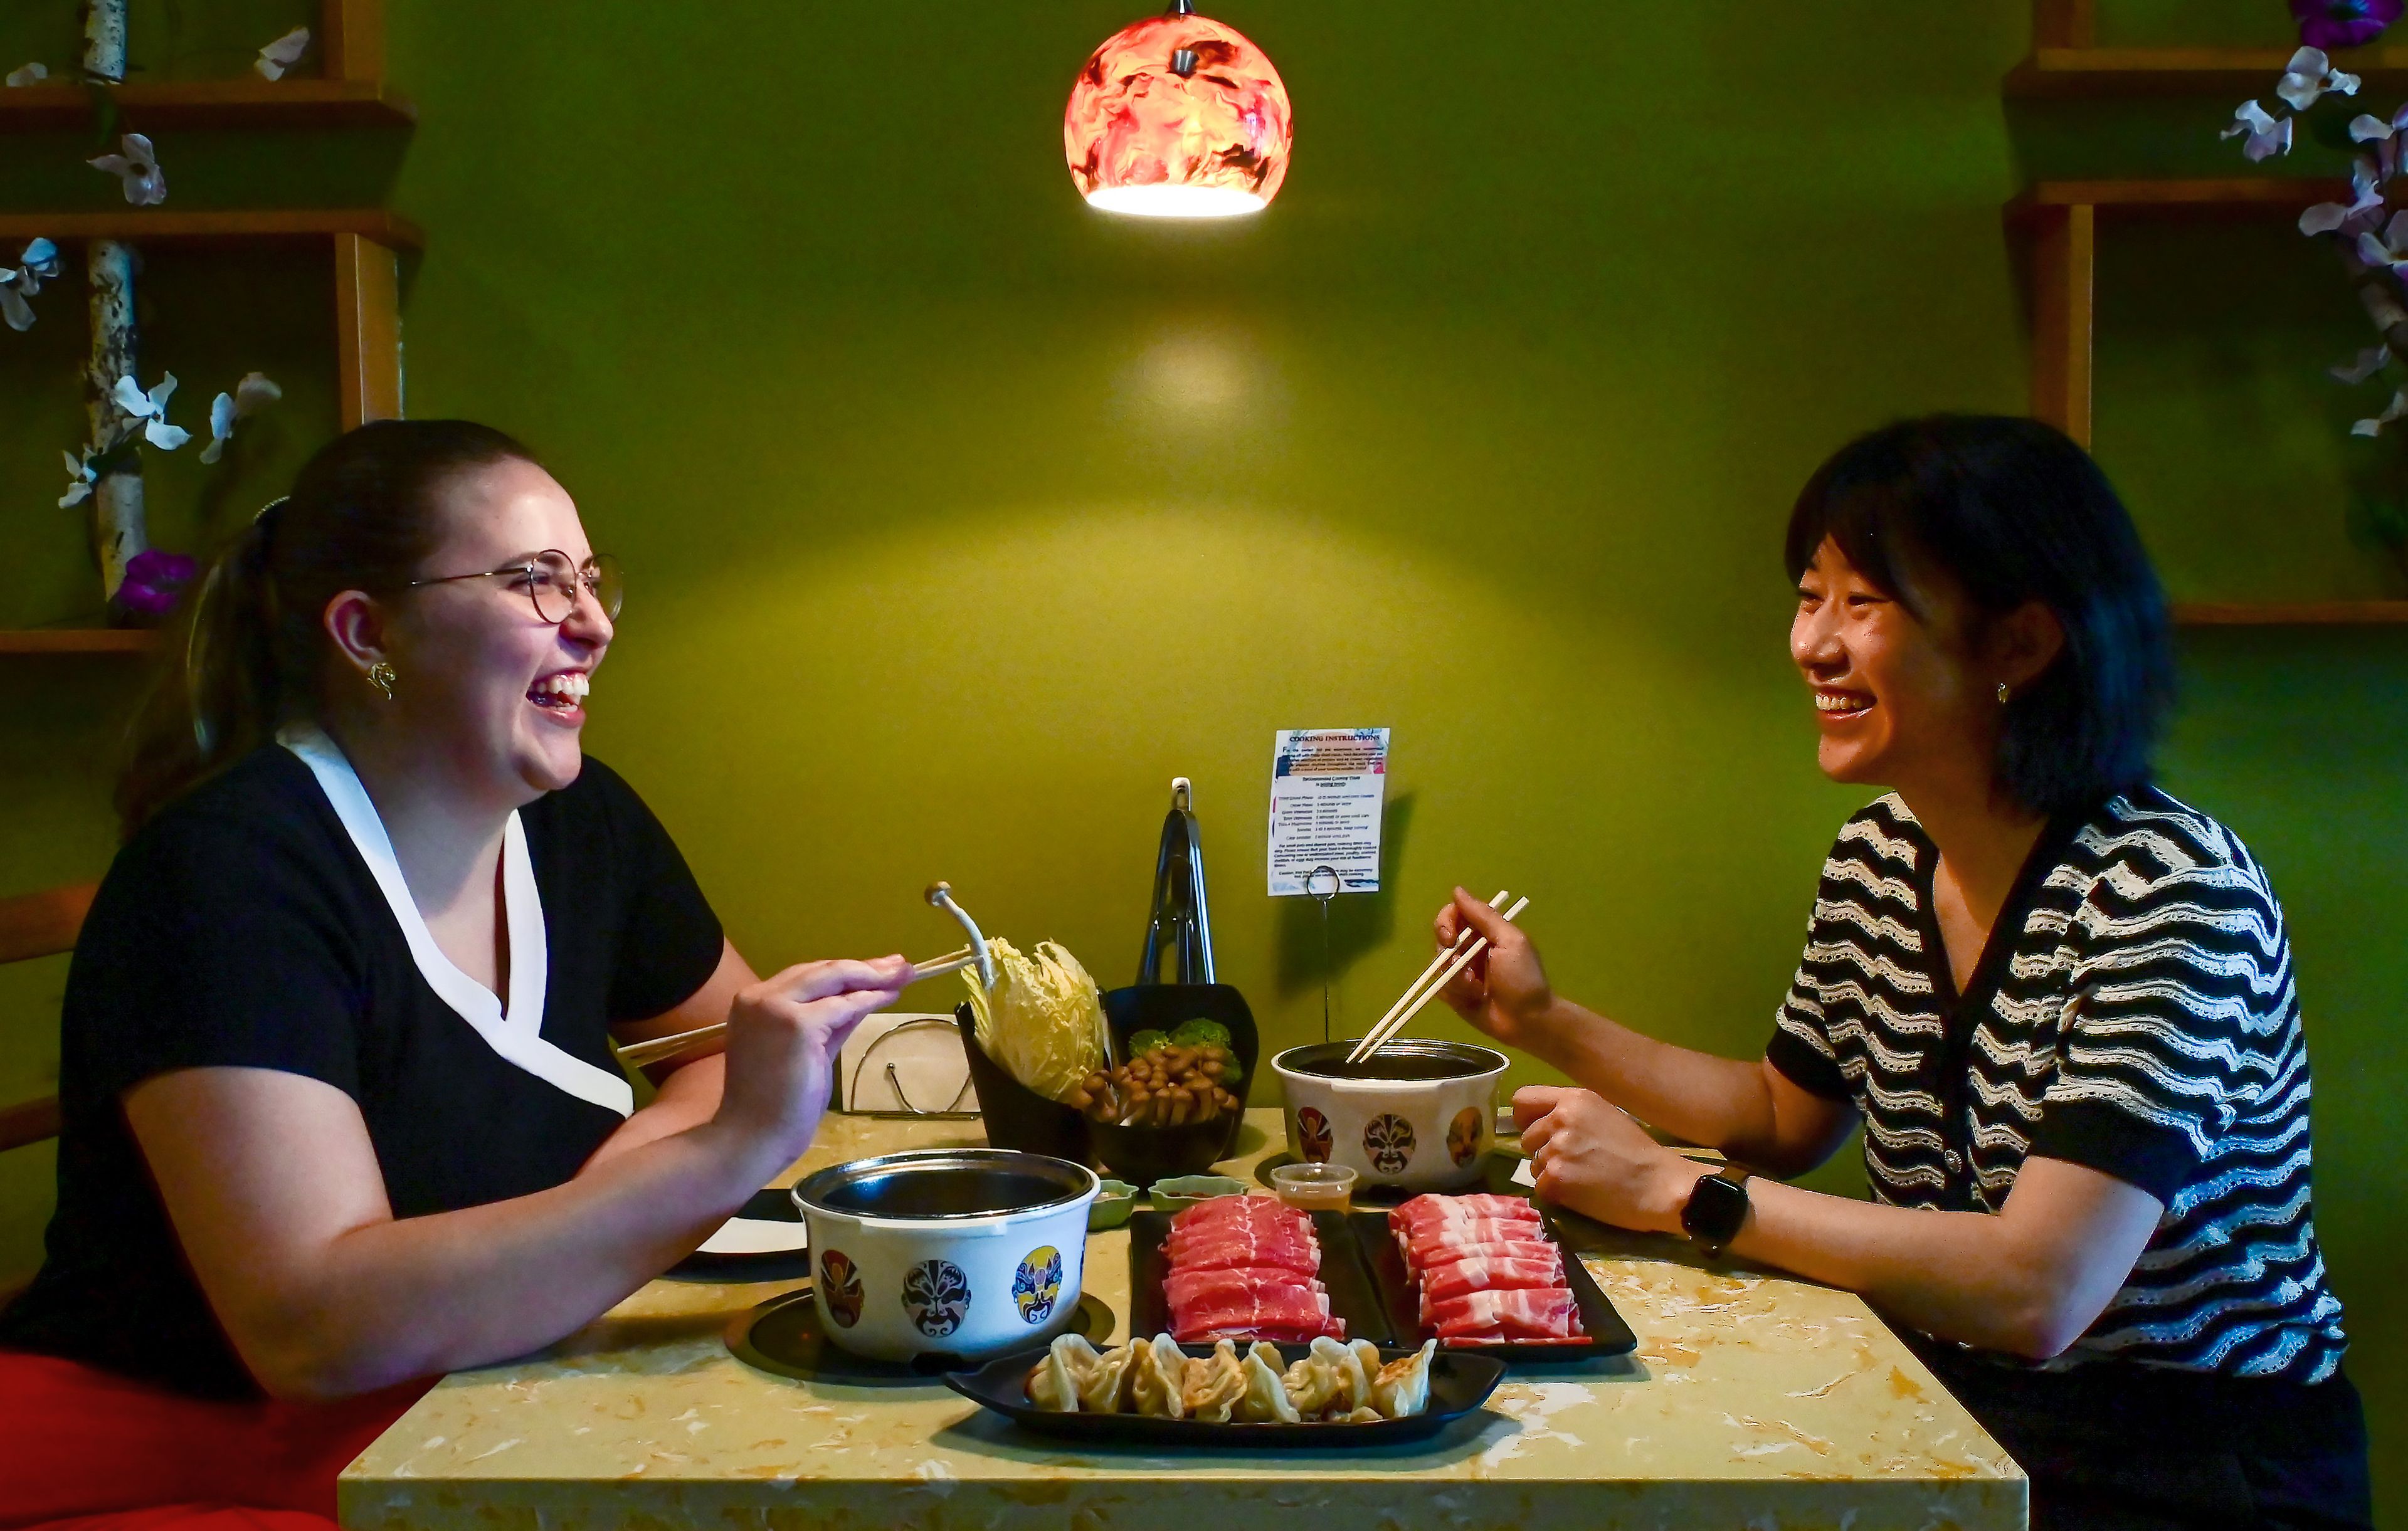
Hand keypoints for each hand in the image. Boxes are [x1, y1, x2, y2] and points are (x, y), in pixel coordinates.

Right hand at [710, 955, 910, 1175]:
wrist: (753, 1137)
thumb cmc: (773, 1105)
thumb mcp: (805, 1052)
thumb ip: (829, 1025)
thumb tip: (861, 1001)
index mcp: (754, 1003)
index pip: (806, 978)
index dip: (845, 972)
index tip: (877, 970)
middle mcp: (760, 997)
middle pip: (821, 970)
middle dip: (865, 967)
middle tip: (901, 965)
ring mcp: (776, 1008)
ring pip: (834, 978)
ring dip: (873, 976)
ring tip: (904, 973)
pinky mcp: (798, 1024)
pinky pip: (844, 1006)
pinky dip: (870, 998)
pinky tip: (890, 995)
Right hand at [1433, 887, 1555, 1050]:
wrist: (1527, 1020)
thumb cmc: (1523, 978)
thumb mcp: (1510, 941)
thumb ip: (1484, 916)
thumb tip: (1457, 891)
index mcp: (1486, 932)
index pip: (1454, 914)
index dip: (1446, 922)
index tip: (1451, 937)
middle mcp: (1471, 948)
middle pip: (1442, 937)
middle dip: (1448, 952)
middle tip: (1462, 964)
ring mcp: (1462, 972)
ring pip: (1439, 964)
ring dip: (1456, 977)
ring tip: (1476, 989)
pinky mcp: (1456, 994)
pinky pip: (1440, 987)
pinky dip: (1454, 992)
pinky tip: (1472, 999)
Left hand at [1516, 1085, 1702, 1235]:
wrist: (1659, 1185)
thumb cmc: (1637, 1152)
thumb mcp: (1604, 1115)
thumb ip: (1571, 1114)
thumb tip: (1542, 1124)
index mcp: (1573, 1099)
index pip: (1523, 1100)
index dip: (1526, 1119)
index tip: (1538, 1131)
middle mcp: (1560, 1119)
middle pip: (1526, 1137)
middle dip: (1543, 1151)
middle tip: (1572, 1162)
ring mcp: (1556, 1149)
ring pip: (1534, 1164)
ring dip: (1551, 1174)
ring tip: (1582, 1179)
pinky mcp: (1556, 1178)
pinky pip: (1541, 1188)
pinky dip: (1557, 1194)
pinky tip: (1582, 1194)